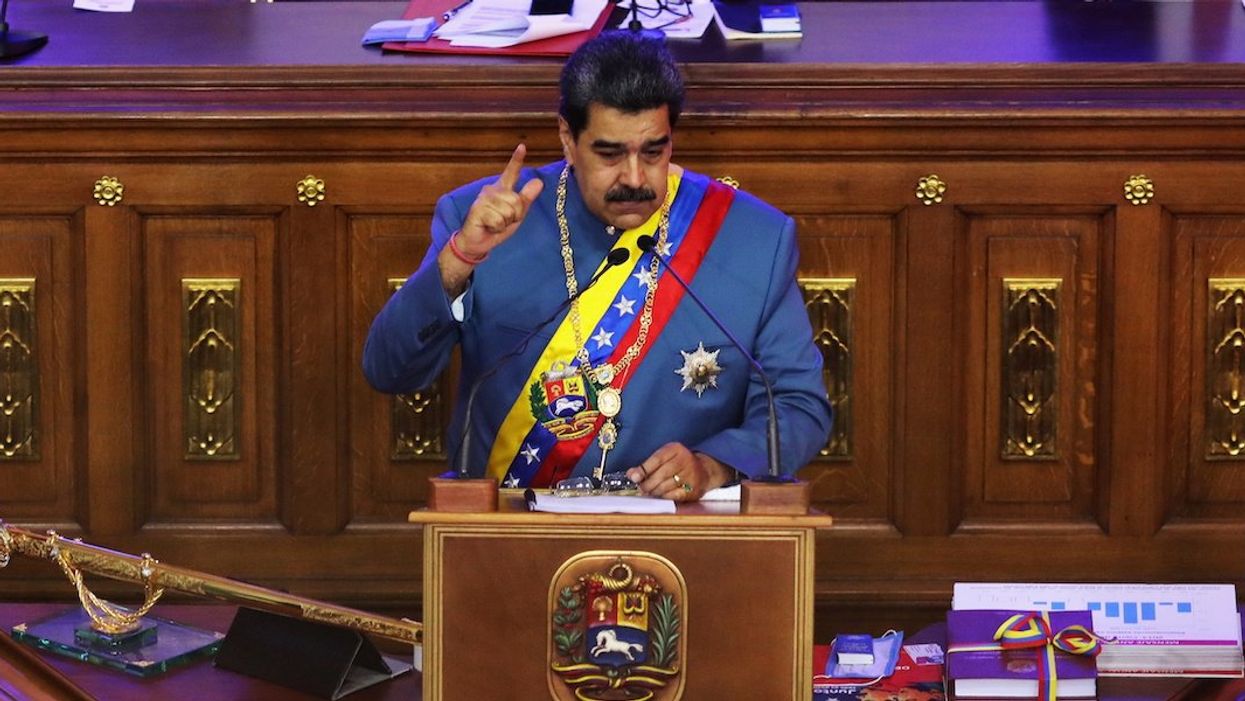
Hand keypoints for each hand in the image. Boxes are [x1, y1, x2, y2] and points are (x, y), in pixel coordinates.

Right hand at [457, 143, 544, 257]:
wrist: (478, 242)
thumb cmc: (496, 227)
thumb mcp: (516, 214)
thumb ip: (526, 199)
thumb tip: (539, 182)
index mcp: (502, 189)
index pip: (511, 173)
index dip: (516, 160)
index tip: (522, 146)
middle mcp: (492, 190)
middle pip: (517, 201)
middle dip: (514, 216)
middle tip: (503, 221)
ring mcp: (483, 199)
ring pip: (508, 211)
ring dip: (505, 223)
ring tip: (494, 224)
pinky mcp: (478, 209)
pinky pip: (499, 221)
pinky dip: (497, 228)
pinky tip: (488, 227)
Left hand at [625, 443, 733, 501]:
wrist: (705, 470)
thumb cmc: (680, 463)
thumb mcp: (665, 456)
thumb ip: (648, 464)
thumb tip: (631, 474)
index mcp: (676, 450)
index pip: (657, 459)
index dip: (643, 469)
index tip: (634, 477)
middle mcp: (685, 461)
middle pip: (660, 475)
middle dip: (647, 484)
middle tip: (641, 487)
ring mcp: (690, 477)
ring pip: (665, 488)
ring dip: (653, 492)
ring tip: (650, 491)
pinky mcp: (693, 491)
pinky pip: (673, 497)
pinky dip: (664, 497)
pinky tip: (661, 495)